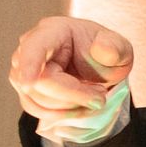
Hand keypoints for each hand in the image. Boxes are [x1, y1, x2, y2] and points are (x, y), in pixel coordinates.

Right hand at [9, 16, 134, 122]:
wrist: (101, 68)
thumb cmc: (108, 54)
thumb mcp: (120, 48)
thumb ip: (115, 48)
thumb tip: (103, 50)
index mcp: (54, 31)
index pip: (34, 47)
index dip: (29, 65)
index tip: (28, 84)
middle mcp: (32, 47)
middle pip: (37, 80)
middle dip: (71, 96)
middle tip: (100, 98)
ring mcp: (25, 68)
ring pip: (34, 97)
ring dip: (67, 108)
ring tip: (93, 99)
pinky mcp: (27, 88)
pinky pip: (34, 107)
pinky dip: (58, 115)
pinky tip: (79, 109)